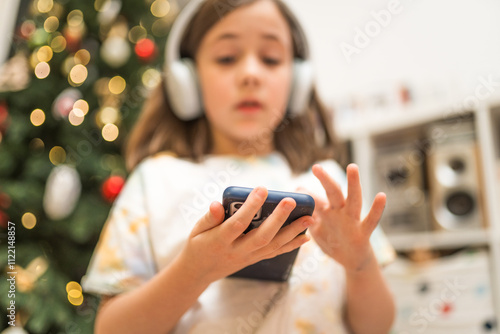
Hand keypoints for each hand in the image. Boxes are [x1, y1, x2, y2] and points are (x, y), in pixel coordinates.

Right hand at [177, 187, 312, 284]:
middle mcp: (237, 250)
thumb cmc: (198, 244)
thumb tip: (217, 204)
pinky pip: (275, 253)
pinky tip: (306, 236)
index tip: (262, 188)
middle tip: (291, 200)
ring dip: (293, 232)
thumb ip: (209, 217)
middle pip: (261, 236)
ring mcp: (248, 257)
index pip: (237, 223)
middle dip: (279, 218)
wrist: (199, 271)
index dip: (250, 206)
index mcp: (220, 240)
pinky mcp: (254, 259)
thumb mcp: (197, 230)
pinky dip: (291, 245)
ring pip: (273, 246)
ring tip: (309, 218)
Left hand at [303, 164, 385, 272]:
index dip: (306, 194)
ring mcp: (352, 221)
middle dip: (325, 180)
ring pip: (353, 200)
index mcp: (328, 212)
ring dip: (353, 184)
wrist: (352, 261)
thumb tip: (296, 204)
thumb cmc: (334, 241)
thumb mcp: (318, 230)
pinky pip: (371, 220)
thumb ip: (309, 216)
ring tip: (352, 166)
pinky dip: (377, 209)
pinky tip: (382, 196)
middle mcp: (340, 212)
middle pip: (333, 192)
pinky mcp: (363, 233)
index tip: (297, 188)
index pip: (316, 199)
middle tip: (315, 167)